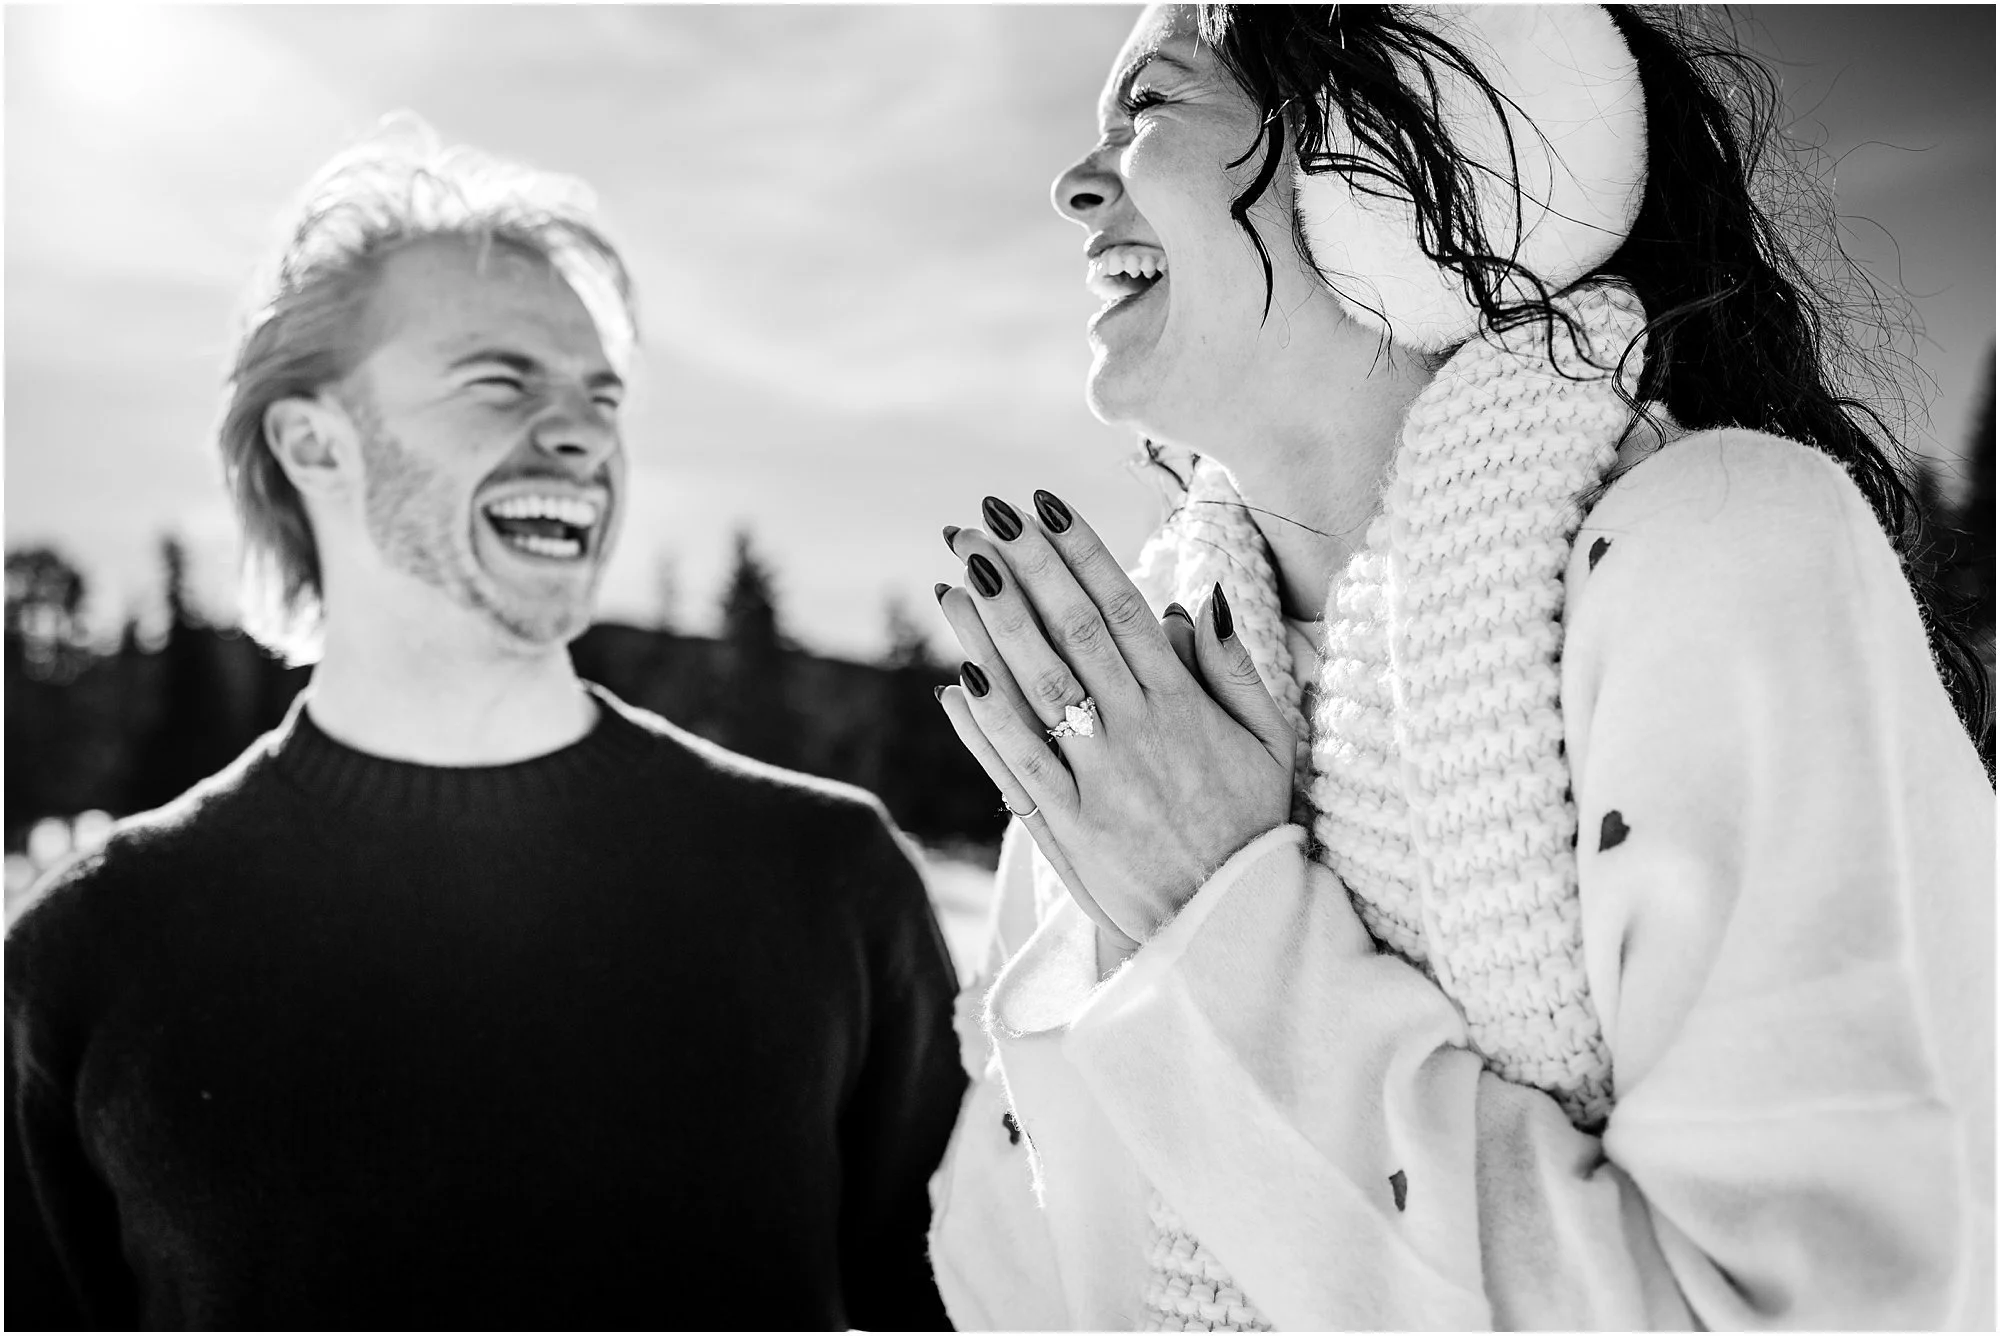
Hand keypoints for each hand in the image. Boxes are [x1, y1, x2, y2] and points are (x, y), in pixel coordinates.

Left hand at [934, 491, 1295, 946]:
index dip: (1078, 554)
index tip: (1043, 505)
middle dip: (1022, 573)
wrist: (1230, 929)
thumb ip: (1234, 669)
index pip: (1121, 610)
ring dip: (988, 632)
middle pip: (1069, 636)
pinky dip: (984, 725)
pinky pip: (1016, 767)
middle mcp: (1134, 736)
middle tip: (978, 524)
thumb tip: (1194, 601)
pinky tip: (954, 681)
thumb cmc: (1252, 827)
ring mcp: (1095, 784)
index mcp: (1182, 707)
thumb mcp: (1271, 742)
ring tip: (952, 578)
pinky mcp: (1065, 832)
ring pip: (1034, 692)